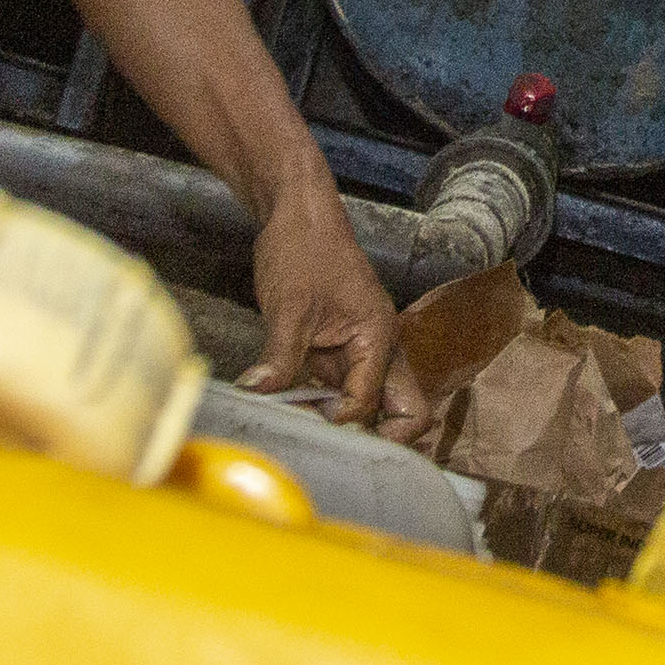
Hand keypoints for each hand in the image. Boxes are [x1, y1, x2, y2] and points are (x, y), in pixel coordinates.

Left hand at [241, 186, 399, 424]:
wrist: (297, 212)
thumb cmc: (303, 248)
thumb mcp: (288, 307)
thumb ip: (280, 357)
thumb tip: (258, 394)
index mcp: (379, 336)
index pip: (369, 400)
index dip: (339, 420)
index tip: (303, 424)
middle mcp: (382, 346)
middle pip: (406, 410)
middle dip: (384, 438)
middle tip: (339, 452)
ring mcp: (365, 348)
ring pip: (380, 403)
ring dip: (355, 424)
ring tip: (314, 437)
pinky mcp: (344, 347)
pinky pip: (350, 388)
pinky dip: (332, 407)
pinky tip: (302, 414)